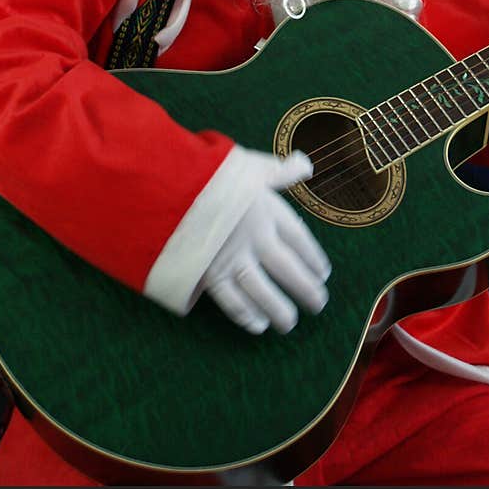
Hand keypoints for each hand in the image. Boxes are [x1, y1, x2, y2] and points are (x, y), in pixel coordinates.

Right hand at [199, 148, 330, 334]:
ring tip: (289, 323)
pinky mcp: (207, 274)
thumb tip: (306, 165)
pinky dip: (245, 315)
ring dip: (279, 310)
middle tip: (318, 304)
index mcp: (268, 210)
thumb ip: (278, 171)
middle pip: (288, 270)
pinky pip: (231, 301)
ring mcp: (231, 258)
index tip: (323, 274)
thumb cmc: (208, 171)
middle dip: (306, 289)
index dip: (314, 259)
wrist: (165, 186)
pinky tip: (258, 324)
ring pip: (263, 292)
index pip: (300, 240)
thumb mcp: (248, 164)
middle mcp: (255, 237)